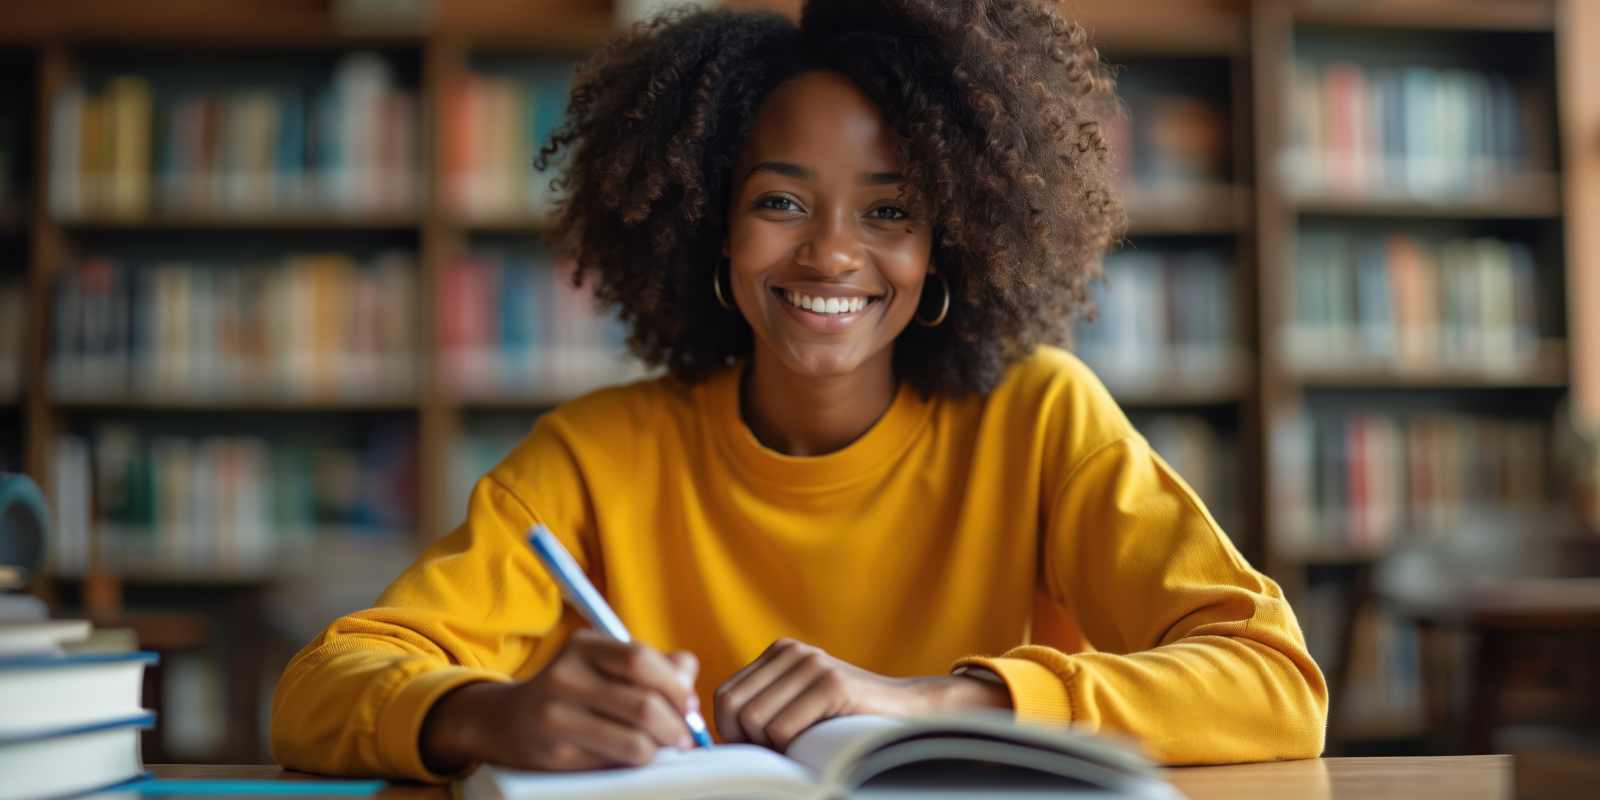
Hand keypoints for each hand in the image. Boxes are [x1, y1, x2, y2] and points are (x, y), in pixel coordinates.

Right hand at [420, 629, 700, 772]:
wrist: (506, 721)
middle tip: (685, 736)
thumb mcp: (605, 663)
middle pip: (643, 705)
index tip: (690, 705)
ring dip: (660, 749)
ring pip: (634, 742)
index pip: (641, 660)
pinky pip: (614, 764)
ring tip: (662, 747)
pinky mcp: (555, 755)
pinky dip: (635, 762)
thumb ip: (654, 663)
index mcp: (582, 646)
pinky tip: (634, 756)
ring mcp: (556, 718)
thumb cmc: (574, 689)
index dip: (676, 686)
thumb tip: (689, 674)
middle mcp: (565, 677)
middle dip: (676, 725)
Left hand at [713, 638, 1009, 751]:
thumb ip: (763, 708)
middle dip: (747, 742)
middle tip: (778, 755)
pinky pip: (784, 730)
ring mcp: (813, 665)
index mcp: (779, 653)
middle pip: (732, 708)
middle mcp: (792, 651)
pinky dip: (794, 749)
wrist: (909, 714)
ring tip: (802, 747)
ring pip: (755, 722)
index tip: (756, 750)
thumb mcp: (799, 705)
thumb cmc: (847, 721)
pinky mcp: (832, 685)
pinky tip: (818, 744)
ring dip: (774, 748)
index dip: (729, 732)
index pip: (724, 696)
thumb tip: (711, 738)